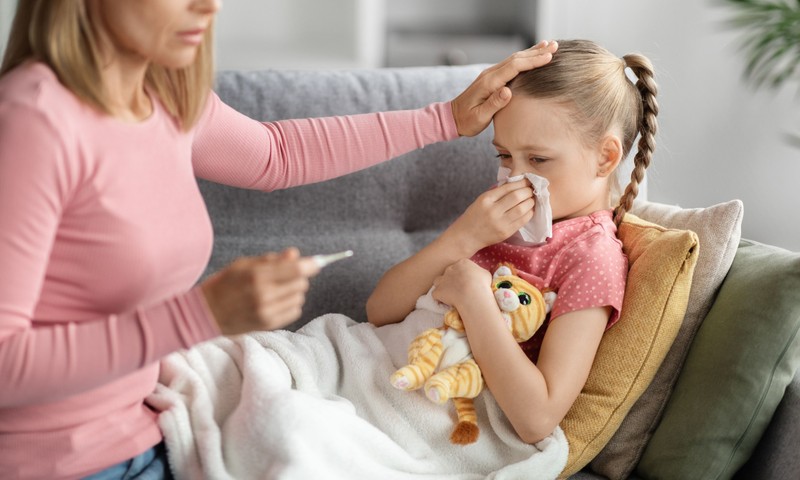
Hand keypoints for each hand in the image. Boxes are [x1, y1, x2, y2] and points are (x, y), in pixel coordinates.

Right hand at [200, 247, 320, 334]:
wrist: (206, 313)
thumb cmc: (224, 284)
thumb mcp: (243, 264)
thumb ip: (271, 259)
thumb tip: (296, 255)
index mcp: (257, 276)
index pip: (296, 270)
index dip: (311, 265)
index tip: (316, 262)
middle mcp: (264, 296)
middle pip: (301, 284)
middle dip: (298, 277)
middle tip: (284, 276)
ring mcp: (267, 313)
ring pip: (300, 298)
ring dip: (294, 292)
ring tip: (276, 290)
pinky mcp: (268, 325)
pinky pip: (295, 312)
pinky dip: (291, 304)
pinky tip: (276, 301)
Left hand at [431, 259, 491, 309]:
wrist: (472, 294)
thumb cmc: (482, 283)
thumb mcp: (485, 274)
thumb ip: (479, 273)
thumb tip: (479, 275)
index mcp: (462, 263)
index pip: (460, 266)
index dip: (463, 274)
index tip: (467, 282)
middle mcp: (450, 269)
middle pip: (449, 273)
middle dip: (452, 280)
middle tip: (460, 289)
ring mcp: (442, 280)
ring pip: (438, 281)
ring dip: (442, 286)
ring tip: (449, 294)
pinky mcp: (437, 291)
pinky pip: (436, 294)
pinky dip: (439, 298)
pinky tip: (445, 303)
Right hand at [443, 180, 534, 254]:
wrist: (467, 236)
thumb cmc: (474, 216)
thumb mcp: (481, 200)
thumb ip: (497, 193)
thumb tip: (517, 184)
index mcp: (486, 199)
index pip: (508, 187)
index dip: (521, 183)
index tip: (528, 181)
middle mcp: (493, 210)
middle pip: (517, 196)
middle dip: (528, 191)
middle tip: (531, 190)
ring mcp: (500, 223)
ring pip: (522, 209)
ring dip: (530, 202)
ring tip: (531, 199)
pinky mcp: (506, 232)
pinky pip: (523, 221)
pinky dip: (529, 213)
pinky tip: (529, 209)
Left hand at [450, 40, 557, 136]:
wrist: (452, 118)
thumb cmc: (466, 121)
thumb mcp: (479, 117)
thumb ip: (494, 104)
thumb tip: (508, 91)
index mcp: (489, 82)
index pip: (514, 67)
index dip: (532, 61)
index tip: (548, 57)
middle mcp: (490, 74)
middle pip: (516, 59)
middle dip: (536, 52)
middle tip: (555, 46)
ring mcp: (491, 74)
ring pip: (514, 59)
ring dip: (532, 52)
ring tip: (549, 45)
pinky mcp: (492, 78)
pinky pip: (511, 64)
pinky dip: (524, 58)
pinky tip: (533, 56)